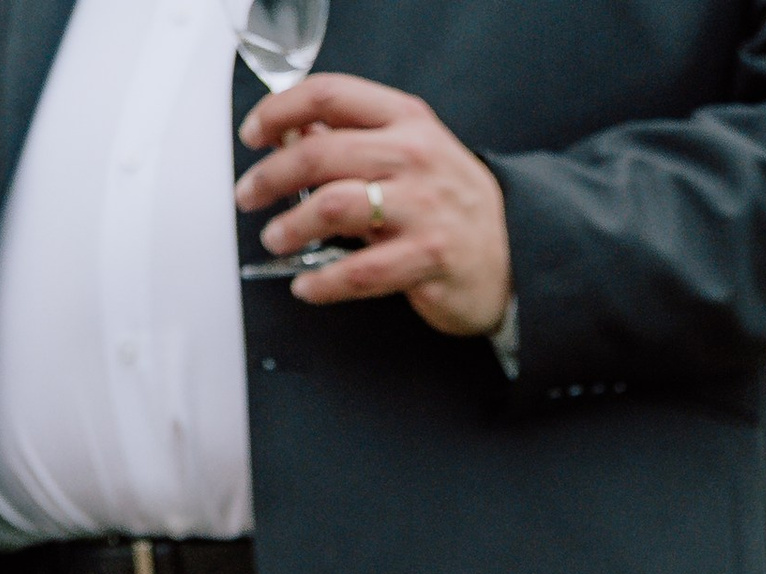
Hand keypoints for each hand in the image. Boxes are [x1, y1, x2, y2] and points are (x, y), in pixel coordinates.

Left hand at [237, 73, 511, 338]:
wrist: (516, 255)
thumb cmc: (454, 205)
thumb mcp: (412, 152)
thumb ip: (356, 140)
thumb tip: (294, 133)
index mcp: (405, 120)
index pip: (328, 95)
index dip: (279, 110)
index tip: (254, 133)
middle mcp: (413, 157)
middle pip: (319, 153)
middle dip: (271, 176)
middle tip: (250, 195)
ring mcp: (423, 208)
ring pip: (332, 208)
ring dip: (290, 227)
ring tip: (275, 238)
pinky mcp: (427, 258)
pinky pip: (359, 272)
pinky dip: (323, 283)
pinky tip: (307, 287)